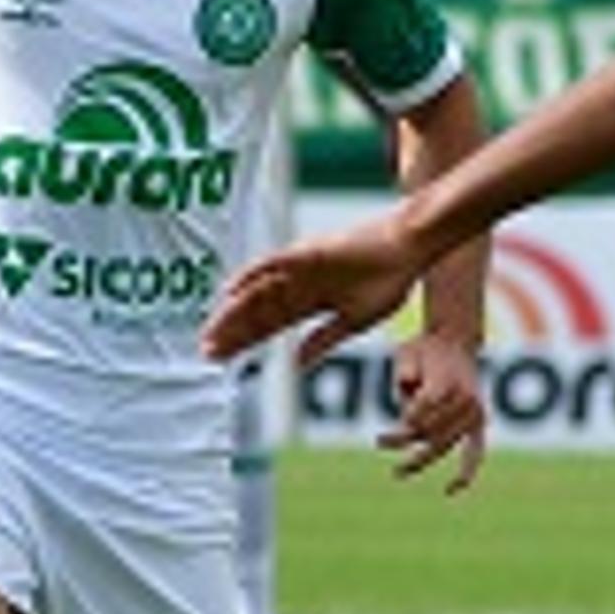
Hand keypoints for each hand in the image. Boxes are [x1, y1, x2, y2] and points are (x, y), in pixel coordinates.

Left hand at [206, 221, 423, 366]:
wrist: (408, 248)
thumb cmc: (389, 280)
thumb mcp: (353, 321)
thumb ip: (323, 342)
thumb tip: (296, 365)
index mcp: (311, 301)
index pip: (269, 325)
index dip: (245, 342)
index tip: (223, 359)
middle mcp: (298, 284)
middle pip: (257, 312)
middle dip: (232, 333)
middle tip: (206, 353)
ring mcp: (300, 268)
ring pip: (258, 292)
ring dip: (234, 312)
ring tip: (211, 332)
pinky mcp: (306, 252)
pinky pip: (271, 264)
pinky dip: (251, 276)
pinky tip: (230, 291)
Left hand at [380, 326, 487, 492]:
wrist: (456, 342)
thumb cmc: (425, 348)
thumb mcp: (407, 350)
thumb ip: (405, 369)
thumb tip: (407, 385)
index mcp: (447, 380)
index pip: (422, 409)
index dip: (404, 422)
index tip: (384, 434)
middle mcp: (464, 399)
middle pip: (430, 429)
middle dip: (404, 439)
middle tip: (380, 442)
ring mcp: (473, 412)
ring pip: (444, 443)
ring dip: (420, 458)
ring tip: (398, 472)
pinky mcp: (478, 423)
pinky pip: (476, 452)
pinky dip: (467, 472)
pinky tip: (451, 490)